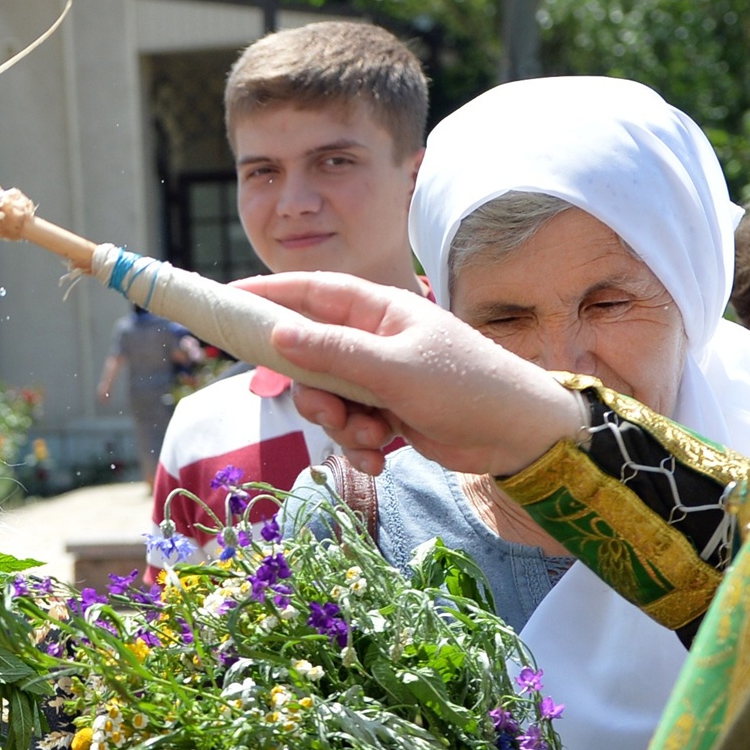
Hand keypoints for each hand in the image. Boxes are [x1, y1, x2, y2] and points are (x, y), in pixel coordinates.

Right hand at [238, 272, 583, 475]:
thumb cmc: (466, 386)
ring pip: (328, 397)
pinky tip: (381, 457)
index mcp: (380, 311)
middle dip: (313, 391)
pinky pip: (351, 426)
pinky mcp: (391, 412)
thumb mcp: (394, 369)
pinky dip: (358, 445)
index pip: (311, 292)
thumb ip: (333, 352)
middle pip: (311, 356)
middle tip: (328, 412)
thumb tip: (277, 334)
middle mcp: (377, 339)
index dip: (268, 294)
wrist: (522, 436)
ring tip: (372, 439)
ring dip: (340, 425)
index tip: (228, 301)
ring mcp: (383, 377)